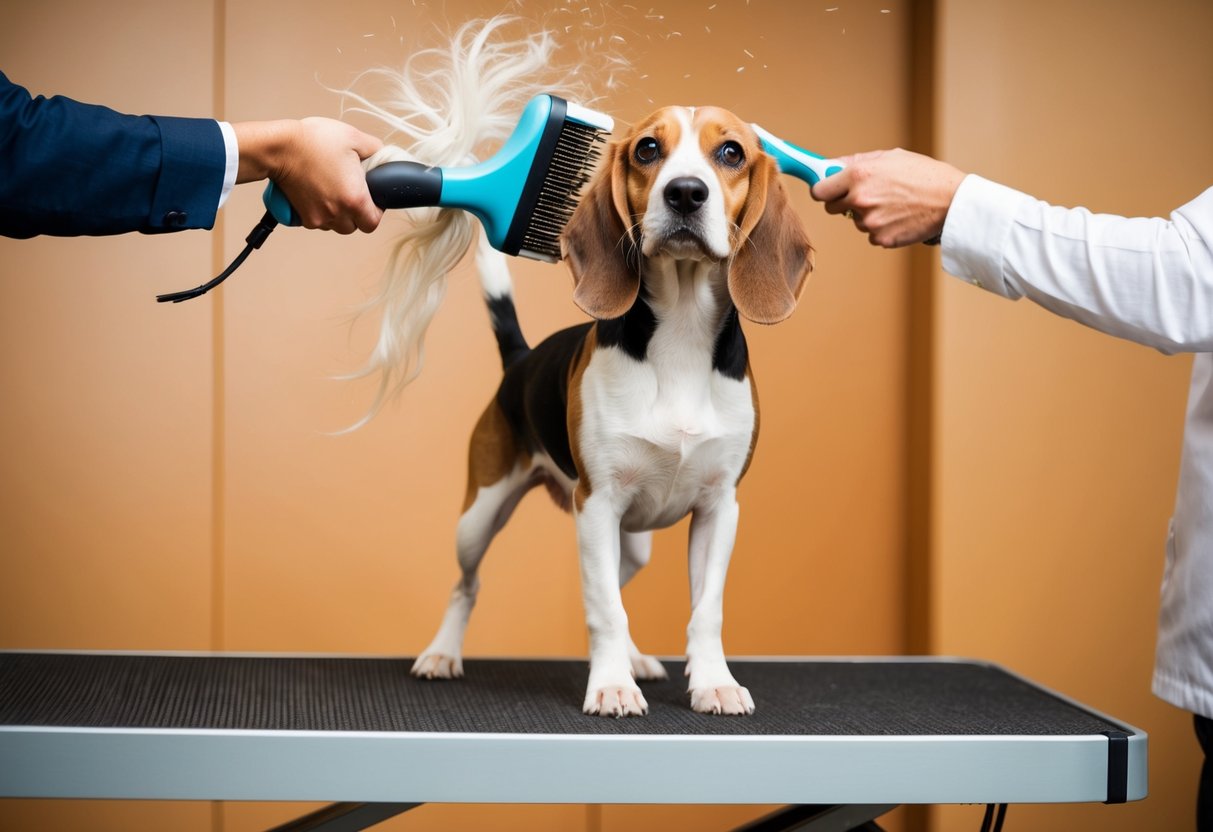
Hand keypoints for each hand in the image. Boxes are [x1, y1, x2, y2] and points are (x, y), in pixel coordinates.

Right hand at [233, 117, 383, 233]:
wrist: (279, 148)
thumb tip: (382, 157)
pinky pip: (317, 222)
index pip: (373, 222)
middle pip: (354, 227)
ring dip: (338, 214)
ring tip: (333, 191)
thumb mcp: (353, 137)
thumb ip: (375, 149)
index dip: (376, 212)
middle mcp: (337, 213)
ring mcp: (318, 217)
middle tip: (352, 193)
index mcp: (354, 199)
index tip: (372, 200)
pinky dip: (320, 212)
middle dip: (356, 214)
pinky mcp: (301, 217)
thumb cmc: (314, 141)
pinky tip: (317, 193)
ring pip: (335, 225)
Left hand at [810, 148, 964, 247]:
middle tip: (866, 195)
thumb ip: (856, 162)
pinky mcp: (881, 239)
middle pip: (831, 208)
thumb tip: (830, 165)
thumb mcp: (890, 157)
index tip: (827, 190)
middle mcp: (860, 199)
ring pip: (855, 221)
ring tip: (893, 203)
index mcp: (859, 175)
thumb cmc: (924, 175)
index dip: (823, 190)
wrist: (952, 201)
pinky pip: (871, 234)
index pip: (819, 190)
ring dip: (867, 214)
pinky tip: (899, 217)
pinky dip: (882, 228)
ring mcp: (870, 222)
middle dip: (843, 202)